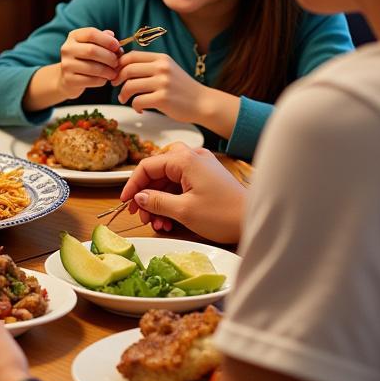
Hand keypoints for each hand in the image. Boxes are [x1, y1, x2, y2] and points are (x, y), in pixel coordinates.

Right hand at [57, 28, 121, 99]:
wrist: (69, 78)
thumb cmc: (85, 59)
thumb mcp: (92, 45)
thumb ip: (103, 39)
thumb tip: (112, 36)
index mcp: (74, 36)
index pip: (91, 34)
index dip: (107, 40)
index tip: (117, 47)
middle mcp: (67, 49)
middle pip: (92, 50)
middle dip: (109, 57)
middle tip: (116, 62)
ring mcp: (66, 65)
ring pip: (92, 67)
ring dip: (107, 71)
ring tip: (113, 73)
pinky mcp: (69, 79)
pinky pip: (91, 80)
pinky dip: (102, 80)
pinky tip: (104, 79)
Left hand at [116, 51, 206, 121]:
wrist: (202, 103)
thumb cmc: (181, 88)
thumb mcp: (168, 69)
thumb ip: (149, 66)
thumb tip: (122, 66)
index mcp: (161, 58)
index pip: (131, 56)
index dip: (118, 64)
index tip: (115, 73)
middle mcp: (162, 68)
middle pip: (128, 69)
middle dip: (117, 79)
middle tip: (115, 86)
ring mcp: (163, 83)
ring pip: (130, 85)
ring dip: (123, 94)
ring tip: (124, 99)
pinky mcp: (163, 98)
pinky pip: (138, 101)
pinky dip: (134, 106)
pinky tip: (139, 109)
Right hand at [119, 144, 245, 242]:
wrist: (254, 221)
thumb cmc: (223, 214)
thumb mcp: (184, 211)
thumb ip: (157, 202)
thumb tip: (139, 198)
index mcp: (185, 160)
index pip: (147, 166)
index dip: (133, 184)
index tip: (125, 202)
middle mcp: (192, 157)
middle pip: (157, 171)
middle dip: (147, 195)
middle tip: (141, 215)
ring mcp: (201, 166)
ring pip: (168, 179)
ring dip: (159, 200)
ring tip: (157, 223)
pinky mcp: (207, 176)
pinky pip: (181, 184)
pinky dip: (172, 199)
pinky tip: (169, 220)